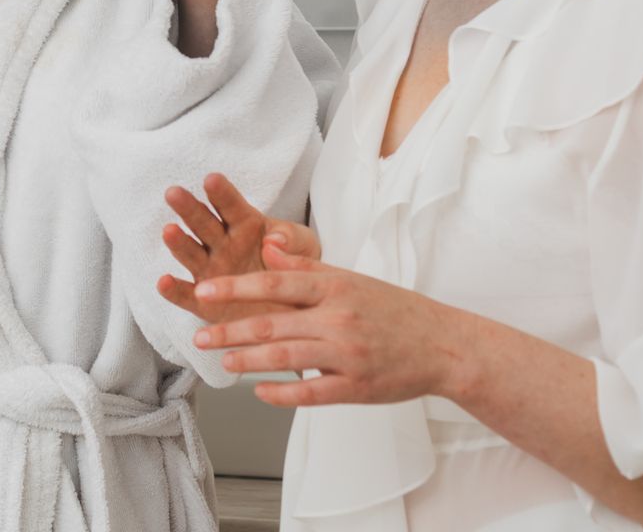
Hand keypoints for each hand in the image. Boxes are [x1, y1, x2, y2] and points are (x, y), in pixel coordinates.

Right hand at [157, 172, 318, 322]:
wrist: (295, 311)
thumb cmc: (297, 269)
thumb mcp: (306, 249)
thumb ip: (293, 240)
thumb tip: (274, 239)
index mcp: (245, 226)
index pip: (232, 206)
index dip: (222, 193)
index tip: (212, 179)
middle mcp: (222, 245)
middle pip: (203, 224)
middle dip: (189, 208)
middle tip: (174, 192)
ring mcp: (211, 273)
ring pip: (191, 254)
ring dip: (179, 243)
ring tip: (169, 230)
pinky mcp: (205, 303)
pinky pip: (186, 296)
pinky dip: (174, 290)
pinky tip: (164, 282)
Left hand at [189, 242, 471, 406]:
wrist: (444, 345)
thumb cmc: (394, 309)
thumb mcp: (351, 278)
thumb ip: (306, 268)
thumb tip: (267, 249)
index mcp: (335, 287)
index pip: (275, 284)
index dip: (235, 287)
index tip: (204, 291)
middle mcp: (339, 319)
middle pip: (272, 324)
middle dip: (229, 331)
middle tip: (198, 337)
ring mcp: (348, 355)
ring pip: (286, 359)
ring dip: (248, 361)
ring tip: (223, 361)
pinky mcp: (357, 388)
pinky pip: (312, 393)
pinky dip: (282, 393)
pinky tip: (260, 392)